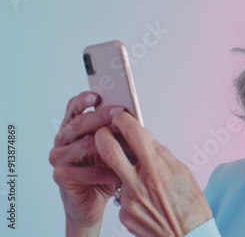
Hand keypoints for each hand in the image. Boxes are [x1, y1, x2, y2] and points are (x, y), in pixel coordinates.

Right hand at [49, 91, 122, 235]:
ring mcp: (59, 157)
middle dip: (101, 116)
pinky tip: (119, 173)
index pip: (74, 108)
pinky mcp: (61, 176)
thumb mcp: (112, 148)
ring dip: (107, 145)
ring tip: (126, 145)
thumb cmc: (103, 172)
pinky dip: (106, 172)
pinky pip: (87, 170)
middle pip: (80, 123)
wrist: (92, 203)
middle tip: (118, 113)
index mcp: (73, 129)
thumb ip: (116, 133)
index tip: (98, 95)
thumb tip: (133, 118)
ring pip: (84, 144)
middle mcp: (63, 140)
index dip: (84, 100)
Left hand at [95, 111, 212, 236]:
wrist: (188, 236)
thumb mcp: (183, 171)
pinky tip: (144, 196)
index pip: (133, 134)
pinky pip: (122, 194)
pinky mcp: (124, 214)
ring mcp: (129, 200)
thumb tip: (146, 140)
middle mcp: (139, 183)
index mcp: (157, 168)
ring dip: (120, 166)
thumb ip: (161, 154)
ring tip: (136, 170)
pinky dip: (130, 190)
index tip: (121, 116)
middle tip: (105, 130)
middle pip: (108, 150)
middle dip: (103, 134)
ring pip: (115, 172)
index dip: (124, 120)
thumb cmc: (191, 206)